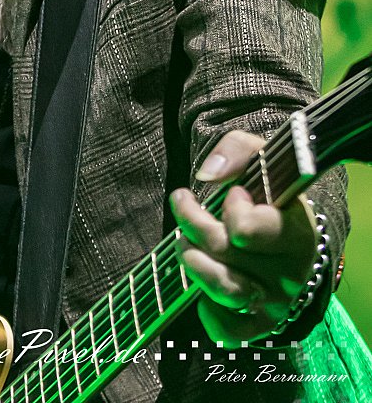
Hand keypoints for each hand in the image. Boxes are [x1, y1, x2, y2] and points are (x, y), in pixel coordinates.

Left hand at [170, 130, 317, 346]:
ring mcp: (277, 300)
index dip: (230, 208)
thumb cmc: (274, 192)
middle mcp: (290, 270)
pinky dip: (209, 313)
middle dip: (192, 222)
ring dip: (193, 262)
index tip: (232, 194)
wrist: (297, 231)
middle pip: (223, 251)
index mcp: (294, 229)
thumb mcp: (263, 157)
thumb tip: (206, 175)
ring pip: (224, 290)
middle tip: (183, 203)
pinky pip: (230, 330)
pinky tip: (202, 289)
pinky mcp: (263, 322)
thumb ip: (236, 150)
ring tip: (184, 243)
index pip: (246, 229)